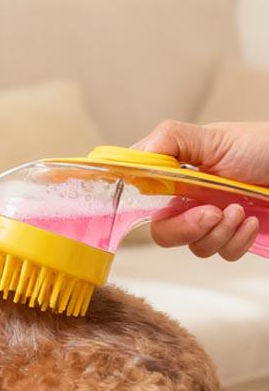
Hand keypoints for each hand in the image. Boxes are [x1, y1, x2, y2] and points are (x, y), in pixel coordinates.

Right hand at [132, 121, 268, 259]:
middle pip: (163, 232)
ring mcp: (209, 220)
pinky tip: (251, 221)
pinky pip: (222, 253)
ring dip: (219, 232)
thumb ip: (169, 140)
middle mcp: (187, 200)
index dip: (142, 209)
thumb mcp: (212, 137)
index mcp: (175, 177)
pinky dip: (237, 240)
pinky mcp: (231, 236)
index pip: (140, 200)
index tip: (160, 207)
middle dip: (186, 229)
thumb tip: (135, 158)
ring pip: (194, 246)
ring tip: (240, 209)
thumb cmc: (262, 146)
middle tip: (211, 213)